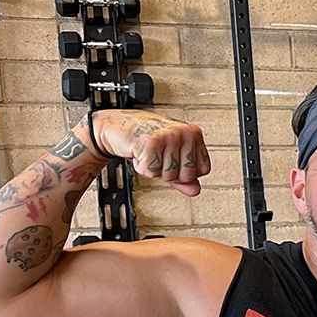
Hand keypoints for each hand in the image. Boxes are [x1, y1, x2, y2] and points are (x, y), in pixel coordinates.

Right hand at [78, 110, 209, 196]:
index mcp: (193, 133)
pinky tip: (139, 152)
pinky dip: (141, 167)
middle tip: (157, 157)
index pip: (203, 170)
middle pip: (187, 176)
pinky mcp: (151, 143)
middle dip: (168, 173)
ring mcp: (169, 136)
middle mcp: (184, 132)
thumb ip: (183, 175)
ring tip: (147, 153)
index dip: (184, 172)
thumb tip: (196, 190)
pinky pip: (151, 172)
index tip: (171, 160)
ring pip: (168, 175)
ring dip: (153, 169)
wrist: (114, 126)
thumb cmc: (142, 138)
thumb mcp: (169, 156)